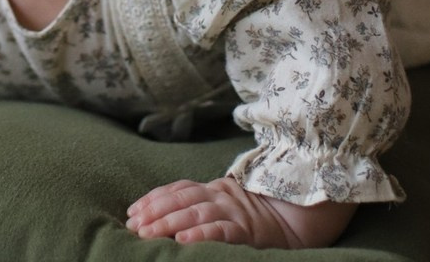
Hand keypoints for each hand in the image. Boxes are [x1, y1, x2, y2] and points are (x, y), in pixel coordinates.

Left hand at [126, 177, 356, 248]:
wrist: (297, 217)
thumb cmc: (256, 218)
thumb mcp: (226, 207)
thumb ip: (201, 206)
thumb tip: (163, 219)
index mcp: (213, 190)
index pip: (177, 189)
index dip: (153, 198)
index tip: (132, 211)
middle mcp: (221, 196)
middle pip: (181, 199)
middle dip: (154, 211)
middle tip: (133, 225)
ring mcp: (235, 212)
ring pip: (196, 212)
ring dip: (170, 222)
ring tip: (149, 233)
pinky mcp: (249, 231)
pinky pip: (222, 232)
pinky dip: (201, 234)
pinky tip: (184, 241)